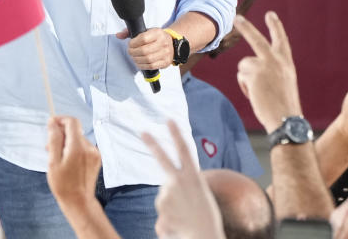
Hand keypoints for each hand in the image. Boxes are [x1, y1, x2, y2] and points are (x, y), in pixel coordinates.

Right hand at [46, 116, 100, 212]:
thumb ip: (54, 139)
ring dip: (66, 142)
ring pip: (78, 139)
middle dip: (61, 134)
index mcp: (78, 147)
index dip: (60, 120)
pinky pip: (83, 147)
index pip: (72, 122)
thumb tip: (52, 122)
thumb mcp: (53, 161)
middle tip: (49, 147)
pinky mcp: (96, 159)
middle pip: (74, 130)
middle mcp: (89, 148)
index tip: (50, 124)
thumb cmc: (63, 184)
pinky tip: (67, 161)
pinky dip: (74, 149)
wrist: (79, 201)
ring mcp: (94, 153)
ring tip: (57, 157)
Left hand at [116, 27, 173, 70]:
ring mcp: (166, 53)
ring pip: (148, 59)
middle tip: (130, 51)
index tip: (130, 44)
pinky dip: (142, 65)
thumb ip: (129, 32)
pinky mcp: (165, 62)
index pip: (143, 39)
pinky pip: (151, 66)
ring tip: (134, 57)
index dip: (133, 43)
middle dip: (133, 52)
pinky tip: (139, 62)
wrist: (171, 43)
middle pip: (144, 51)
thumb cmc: (155, 37)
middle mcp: (163, 42)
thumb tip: (118, 35)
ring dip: (137, 59)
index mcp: (158, 33)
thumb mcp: (144, 30)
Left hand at [142, 119, 224, 238]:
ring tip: (184, 217)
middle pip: (162, 158)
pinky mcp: (160, 207)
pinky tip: (179, 225)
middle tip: (142, 130)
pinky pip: (161, 213)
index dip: (176, 134)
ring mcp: (167, 193)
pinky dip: (168, 220)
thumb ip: (186, 185)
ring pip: (163, 197)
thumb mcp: (201, 195)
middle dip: (152, 143)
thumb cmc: (206, 218)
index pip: (184, 151)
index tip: (169, 119)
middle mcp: (178, 181)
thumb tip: (168, 184)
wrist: (205, 237)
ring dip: (171, 208)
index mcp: (194, 177)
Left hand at [233, 12, 302, 132]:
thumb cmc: (283, 106)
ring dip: (247, 79)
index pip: (281, 41)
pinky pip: (241, 76)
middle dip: (246, 27)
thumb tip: (247, 66)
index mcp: (287, 63)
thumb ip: (270, 70)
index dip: (275, 27)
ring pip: (244, 65)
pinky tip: (256, 95)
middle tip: (237, 17)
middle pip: (257, 39)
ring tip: (260, 93)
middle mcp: (277, 60)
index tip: (271, 14)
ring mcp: (264, 65)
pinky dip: (245, 86)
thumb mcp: (283, 83)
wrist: (286, 119)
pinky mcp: (253, 72)